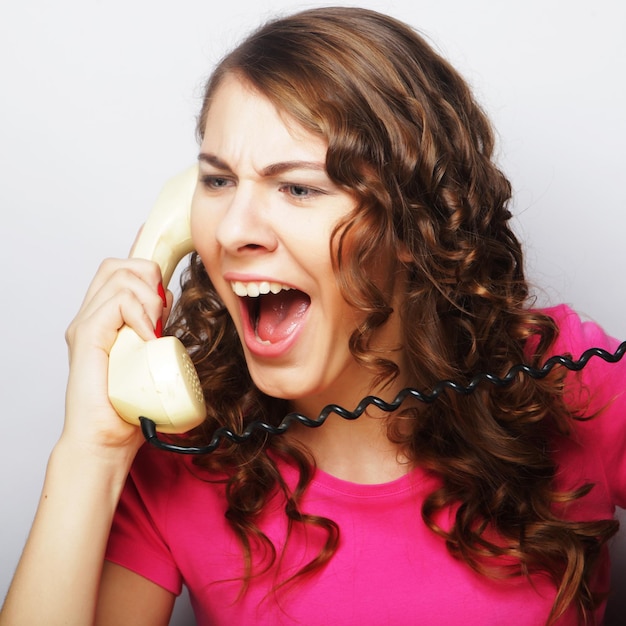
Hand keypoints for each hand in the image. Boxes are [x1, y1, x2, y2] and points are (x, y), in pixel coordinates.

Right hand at [63, 257, 172, 454]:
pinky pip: (116, 302)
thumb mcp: (150, 354)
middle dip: (149, 278)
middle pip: (117, 265)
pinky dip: (140, 313)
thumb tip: (167, 299)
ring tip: (155, 329)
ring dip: (149, 298)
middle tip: (162, 313)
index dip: (146, 269)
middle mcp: (90, 316)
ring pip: (119, 277)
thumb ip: (154, 326)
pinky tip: (148, 336)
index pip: (119, 270)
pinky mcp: (86, 336)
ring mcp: (85, 325)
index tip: (167, 298)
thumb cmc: (129, 404)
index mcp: (104, 318)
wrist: (105, 439)